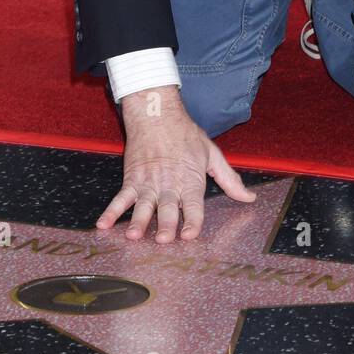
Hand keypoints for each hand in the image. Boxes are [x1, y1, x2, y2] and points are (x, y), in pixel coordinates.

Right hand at [96, 86, 255, 242]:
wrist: (157, 114)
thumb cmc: (185, 134)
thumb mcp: (212, 154)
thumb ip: (229, 179)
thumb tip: (249, 198)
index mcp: (190, 180)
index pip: (194, 205)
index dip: (192, 221)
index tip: (189, 235)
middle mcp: (169, 184)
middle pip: (167, 208)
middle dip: (165, 225)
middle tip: (163, 239)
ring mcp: (148, 183)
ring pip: (143, 206)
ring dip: (138, 221)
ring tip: (133, 236)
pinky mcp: (132, 179)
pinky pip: (121, 198)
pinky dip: (112, 211)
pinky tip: (103, 224)